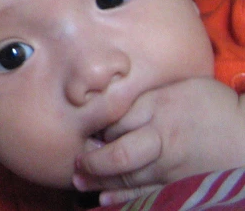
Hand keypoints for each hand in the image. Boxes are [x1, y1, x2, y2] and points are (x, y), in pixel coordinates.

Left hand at [73, 77, 244, 205]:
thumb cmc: (213, 105)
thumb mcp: (177, 88)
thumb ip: (146, 97)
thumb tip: (113, 102)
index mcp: (158, 108)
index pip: (114, 121)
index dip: (95, 129)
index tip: (83, 132)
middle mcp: (161, 138)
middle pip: (117, 153)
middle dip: (91, 161)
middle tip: (75, 163)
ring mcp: (172, 166)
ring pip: (128, 178)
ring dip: (100, 182)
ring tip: (80, 181)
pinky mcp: (181, 185)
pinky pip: (147, 195)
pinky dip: (124, 200)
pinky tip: (106, 201)